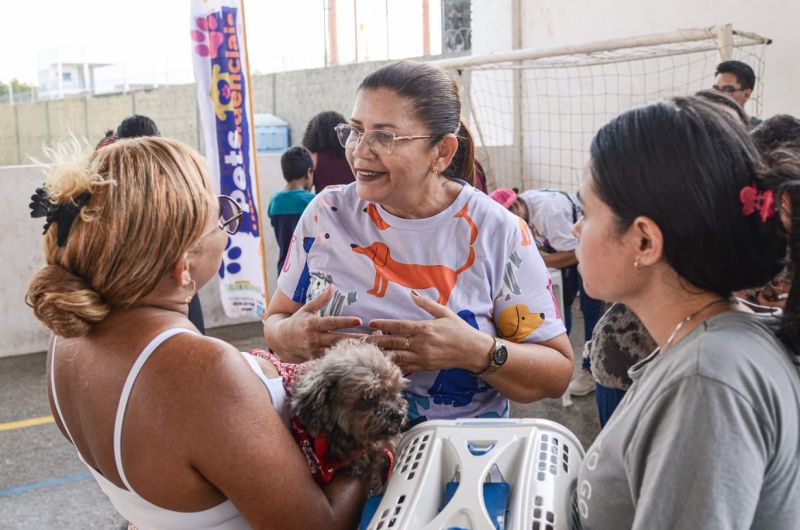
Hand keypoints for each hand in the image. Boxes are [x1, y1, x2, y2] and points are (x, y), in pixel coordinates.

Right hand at [273, 285, 363, 361]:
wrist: (280, 340)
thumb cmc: (297, 321)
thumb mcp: (307, 309)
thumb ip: (321, 299)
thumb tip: (333, 286)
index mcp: (313, 323)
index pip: (332, 322)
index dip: (346, 321)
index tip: (360, 320)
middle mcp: (314, 338)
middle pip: (338, 338)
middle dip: (355, 339)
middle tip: (370, 338)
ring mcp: (314, 350)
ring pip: (336, 350)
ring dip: (351, 349)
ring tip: (368, 348)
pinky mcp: (315, 359)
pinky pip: (330, 358)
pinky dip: (342, 357)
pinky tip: (356, 356)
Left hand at [366, 291, 490, 372]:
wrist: (472, 351)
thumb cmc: (459, 330)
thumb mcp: (444, 313)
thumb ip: (427, 304)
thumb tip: (413, 294)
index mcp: (425, 328)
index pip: (399, 326)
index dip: (383, 325)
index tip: (371, 323)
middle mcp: (421, 344)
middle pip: (393, 343)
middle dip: (375, 341)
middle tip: (360, 340)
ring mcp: (422, 357)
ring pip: (396, 357)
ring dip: (381, 354)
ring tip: (367, 352)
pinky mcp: (424, 367)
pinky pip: (405, 368)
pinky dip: (393, 365)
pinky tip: (382, 363)